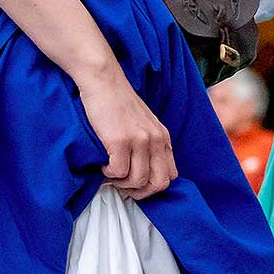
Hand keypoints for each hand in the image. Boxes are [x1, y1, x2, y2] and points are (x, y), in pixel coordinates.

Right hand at [76, 70, 176, 199]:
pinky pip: (118, 172)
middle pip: (159, 183)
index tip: (136, 183)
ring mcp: (140, 140)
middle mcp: (156, 140)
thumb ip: (150, 144)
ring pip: (138, 181)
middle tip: (123, 185)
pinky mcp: (121, 141)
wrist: (104, 82)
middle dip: (140, 192)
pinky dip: (108, 174)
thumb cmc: (119, 103)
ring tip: (111, 171)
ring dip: (121, 183)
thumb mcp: (144, 123)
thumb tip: (144, 174)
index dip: (152, 185)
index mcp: (163, 137)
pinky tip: (103, 163)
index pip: (171, 175)